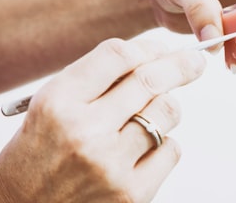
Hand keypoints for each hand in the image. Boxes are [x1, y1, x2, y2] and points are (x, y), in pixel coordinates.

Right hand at [0, 38, 205, 202]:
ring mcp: (111, 165)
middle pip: (150, 80)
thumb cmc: (40, 151)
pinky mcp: (132, 193)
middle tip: (194, 62)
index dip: (147, 47)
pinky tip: (144, 148)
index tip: (161, 49)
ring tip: (149, 114)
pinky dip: (165, 142)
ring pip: (167, 111)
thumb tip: (152, 58)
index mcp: (59, 102)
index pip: (117, 56)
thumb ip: (98, 79)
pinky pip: (172, 149)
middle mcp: (85, 132)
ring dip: (165, 106)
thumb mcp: (53, 104)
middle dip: (180, 65)